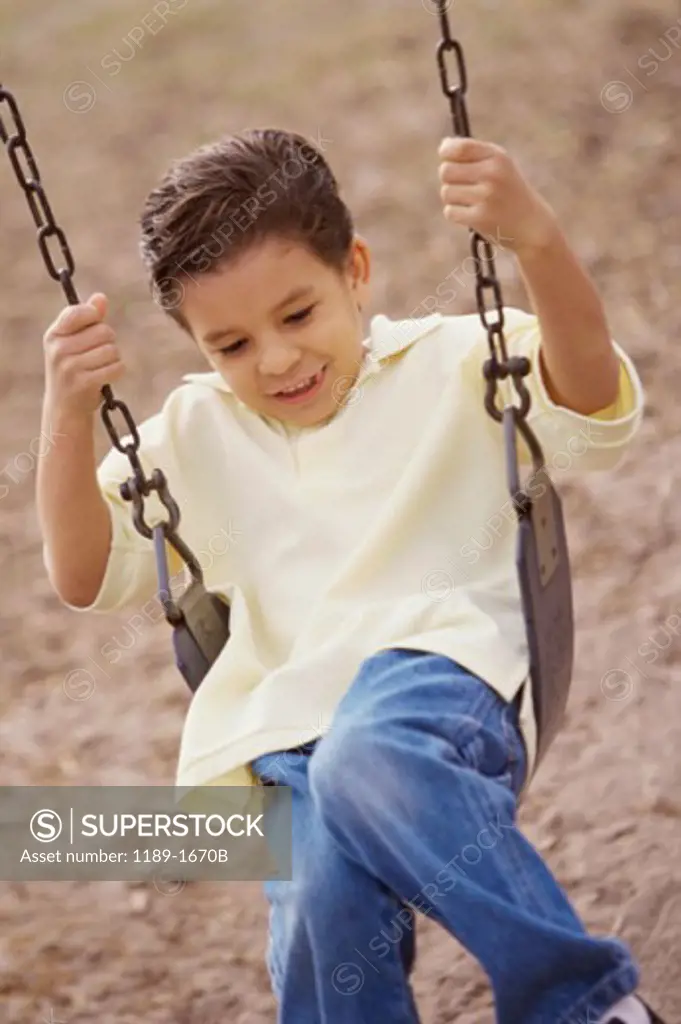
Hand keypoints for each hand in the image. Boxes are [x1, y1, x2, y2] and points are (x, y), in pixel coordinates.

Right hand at [43, 293, 125, 419]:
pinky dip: (118, 371)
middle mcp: (59, 349)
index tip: (93, 328)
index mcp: (54, 334)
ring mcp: (70, 367)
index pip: (79, 312)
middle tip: (99, 354)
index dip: (94, 317)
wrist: (65, 407)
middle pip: (104, 331)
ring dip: (114, 358)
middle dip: (109, 341)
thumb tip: (101, 297)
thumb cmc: (73, 369)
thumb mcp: (73, 342)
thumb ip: (87, 319)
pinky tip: (107, 376)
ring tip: (101, 367)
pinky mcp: (84, 383)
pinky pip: (116, 367)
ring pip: (112, 350)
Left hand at [438, 137, 558, 256]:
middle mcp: (492, 174)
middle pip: (446, 171)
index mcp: (497, 157)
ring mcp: (486, 197)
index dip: (446, 152)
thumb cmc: (509, 192)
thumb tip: (443, 147)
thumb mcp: (500, 166)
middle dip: (449, 179)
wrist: (531, 225)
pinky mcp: (480, 218)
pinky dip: (457, 214)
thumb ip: (474, 153)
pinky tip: (472, 214)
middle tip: (464, 185)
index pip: (459, 148)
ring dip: (453, 198)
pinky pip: (450, 212)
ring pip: (446, 192)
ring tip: (471, 201)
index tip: (445, 157)